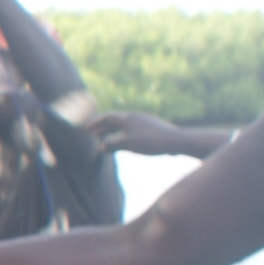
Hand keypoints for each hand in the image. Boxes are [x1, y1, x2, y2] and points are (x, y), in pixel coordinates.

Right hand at [91, 111, 227, 159]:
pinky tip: (128, 144)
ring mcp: (146, 121)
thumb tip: (102, 147)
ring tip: (109, 141)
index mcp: (127, 118)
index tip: (86, 129)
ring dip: (115, 133)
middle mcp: (136, 116)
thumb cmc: (150, 142)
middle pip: (116, 121)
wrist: (177, 141)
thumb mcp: (127, 145)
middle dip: (104, 128)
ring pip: (126, 126)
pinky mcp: (154, 128)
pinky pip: (134, 130)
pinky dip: (125, 136)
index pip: (107, 118)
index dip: (96, 123)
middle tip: (94, 135)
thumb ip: (111, 145)